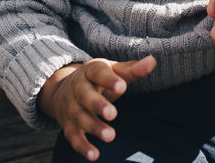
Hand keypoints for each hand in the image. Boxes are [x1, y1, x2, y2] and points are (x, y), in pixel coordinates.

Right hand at [38, 55, 156, 159]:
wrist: (62, 89)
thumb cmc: (97, 79)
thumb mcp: (113, 70)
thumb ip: (132, 69)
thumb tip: (152, 61)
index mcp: (90, 72)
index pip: (98, 73)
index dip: (109, 80)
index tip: (122, 87)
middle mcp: (78, 89)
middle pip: (86, 96)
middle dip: (98, 105)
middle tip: (112, 114)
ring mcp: (71, 108)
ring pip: (80, 118)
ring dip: (94, 128)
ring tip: (111, 136)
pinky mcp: (68, 125)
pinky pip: (73, 137)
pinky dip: (82, 147)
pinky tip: (94, 155)